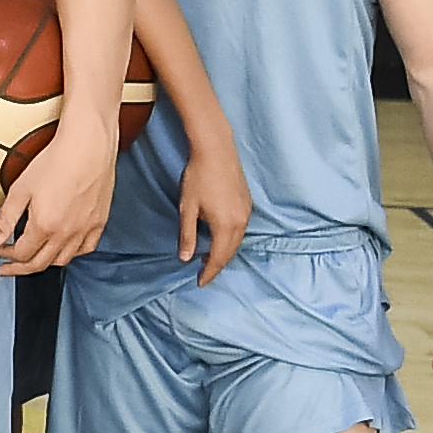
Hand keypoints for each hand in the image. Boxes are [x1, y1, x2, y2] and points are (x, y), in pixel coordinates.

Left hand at [0, 118, 115, 274]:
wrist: (88, 145)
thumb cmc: (56, 160)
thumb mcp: (20, 190)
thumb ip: (5, 220)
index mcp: (45, 226)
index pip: (20, 255)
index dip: (4, 255)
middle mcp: (67, 233)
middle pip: (39, 263)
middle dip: (19, 268)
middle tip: (7, 266)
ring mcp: (85, 229)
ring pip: (63, 260)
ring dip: (44, 262)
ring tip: (32, 258)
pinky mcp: (99, 221)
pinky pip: (86, 248)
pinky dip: (72, 254)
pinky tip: (63, 248)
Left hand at [174, 136, 250, 283]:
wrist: (216, 150)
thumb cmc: (198, 177)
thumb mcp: (188, 209)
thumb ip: (187, 235)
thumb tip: (185, 258)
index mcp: (226, 225)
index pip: (219, 258)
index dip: (209, 272)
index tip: (200, 282)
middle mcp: (241, 221)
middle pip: (230, 252)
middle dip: (217, 264)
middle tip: (203, 273)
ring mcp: (247, 211)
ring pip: (237, 240)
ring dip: (224, 251)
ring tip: (208, 258)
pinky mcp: (247, 203)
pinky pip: (240, 228)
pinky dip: (230, 239)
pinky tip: (218, 237)